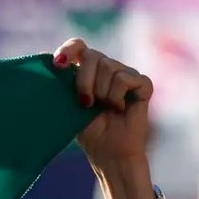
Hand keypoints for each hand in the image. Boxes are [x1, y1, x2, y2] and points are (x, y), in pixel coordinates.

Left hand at [52, 38, 152, 171]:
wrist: (109, 153)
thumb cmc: (89, 131)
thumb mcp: (71, 104)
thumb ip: (65, 82)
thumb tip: (55, 63)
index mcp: (88, 70)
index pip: (78, 46)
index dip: (68, 50)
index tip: (58, 65)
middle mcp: (108, 68)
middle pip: (93, 55)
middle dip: (84, 80)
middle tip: (86, 102)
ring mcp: (127, 74)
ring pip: (109, 66)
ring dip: (102, 92)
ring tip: (105, 108)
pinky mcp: (143, 84)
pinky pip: (125, 79)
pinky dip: (117, 96)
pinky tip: (120, 108)